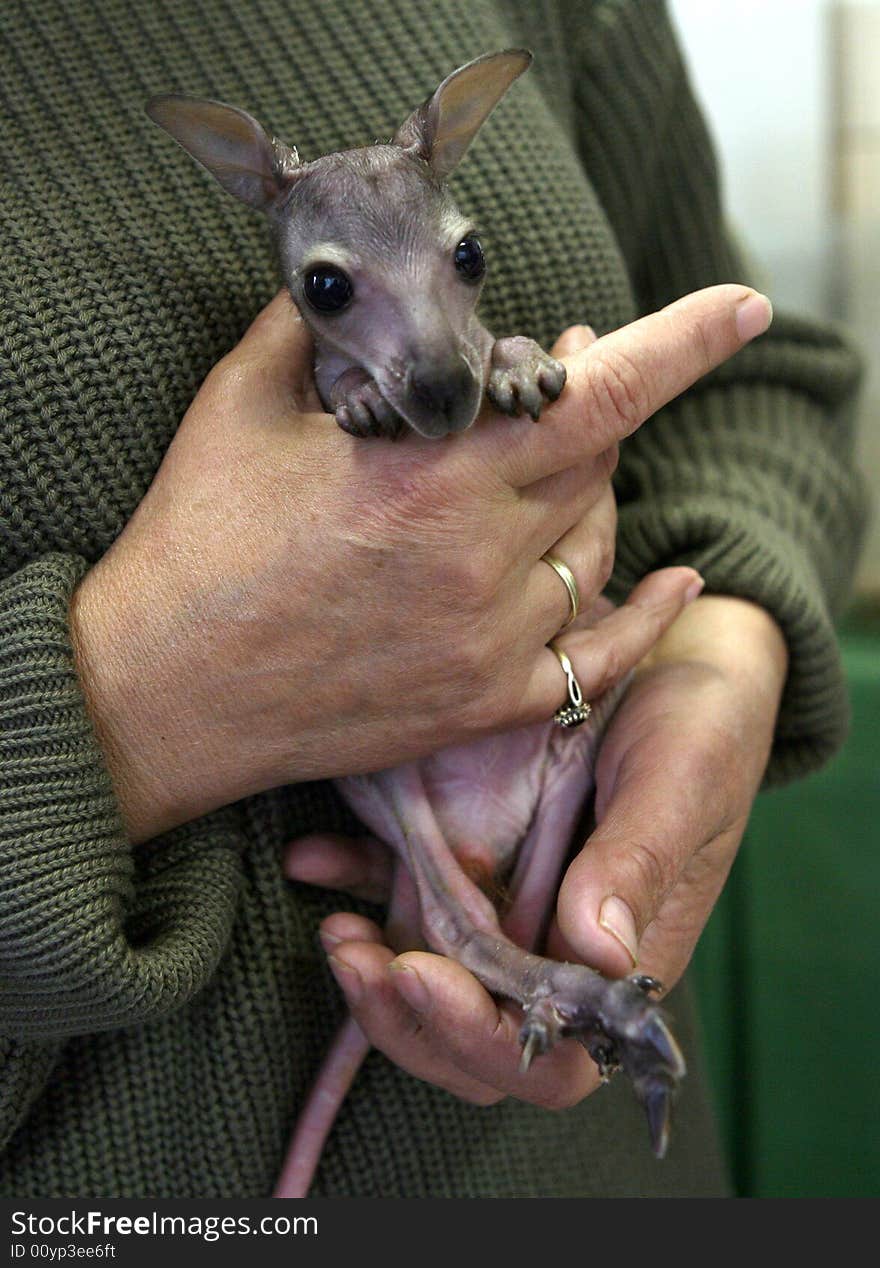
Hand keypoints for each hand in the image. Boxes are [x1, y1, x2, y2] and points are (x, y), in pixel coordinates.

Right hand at [69, 285, 770, 843]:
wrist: (159, 693)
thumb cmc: (191, 547)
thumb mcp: (239, 406)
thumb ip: (313, 329)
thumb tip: (356, 284)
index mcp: (428, 472)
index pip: (592, 393)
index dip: (680, 342)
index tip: (742, 309)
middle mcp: (477, 558)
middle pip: (594, 461)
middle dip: (589, 403)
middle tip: (557, 366)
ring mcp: (489, 641)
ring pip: (599, 547)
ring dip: (591, 492)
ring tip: (555, 459)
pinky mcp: (480, 704)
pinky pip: (598, 658)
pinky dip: (644, 617)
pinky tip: (675, 584)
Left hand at [284, 593, 786, 1108]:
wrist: (676, 664)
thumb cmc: (700, 728)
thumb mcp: (681, 782)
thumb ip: (640, 864)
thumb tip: (597, 952)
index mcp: (620, 967)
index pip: (548, 1058)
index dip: (480, 1040)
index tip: (427, 980)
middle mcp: (555, 952)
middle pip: (471, 1037)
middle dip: (405, 1020)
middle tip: (357, 960)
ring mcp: (507, 907)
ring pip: (427, 981)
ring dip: (370, 971)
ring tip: (331, 930)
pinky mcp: (473, 854)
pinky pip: (406, 892)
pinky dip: (355, 884)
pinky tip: (313, 859)